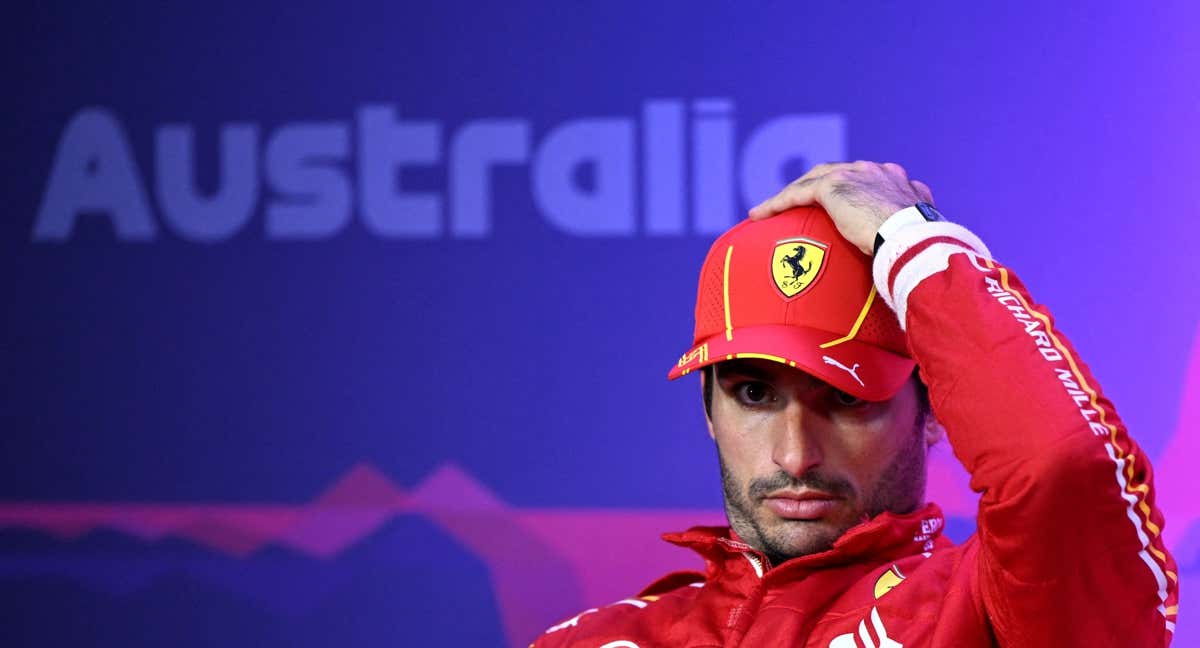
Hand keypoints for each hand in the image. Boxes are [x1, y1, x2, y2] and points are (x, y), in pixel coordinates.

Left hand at [747, 161, 934, 255]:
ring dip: (790, 194)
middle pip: (834, 173)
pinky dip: (777, 204)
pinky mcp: (834, 187)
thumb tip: (917, 245)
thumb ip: (910, 228)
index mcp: (896, 179)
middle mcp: (875, 170)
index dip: (848, 189)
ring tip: (769, 210)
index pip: (865, 178)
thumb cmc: (920, 246)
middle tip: (797, 202)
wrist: (914, 239)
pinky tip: (759, 215)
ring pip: (812, 181)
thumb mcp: (918, 233)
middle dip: (814, 185)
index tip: (838, 205)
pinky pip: (797, 194)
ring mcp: (854, 175)